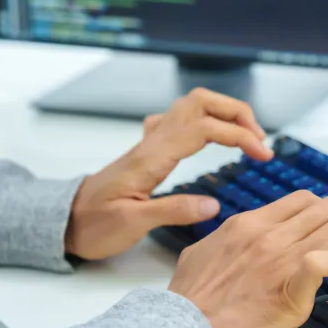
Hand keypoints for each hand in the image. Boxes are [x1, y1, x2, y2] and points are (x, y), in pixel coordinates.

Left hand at [65, 88, 273, 260]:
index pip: (205, 128)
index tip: (262, 154)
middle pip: (201, 102)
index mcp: (153, 156)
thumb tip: (213, 205)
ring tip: (246, 136)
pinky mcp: (149, 150)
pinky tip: (211, 138)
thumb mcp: (132, 224)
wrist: (65, 222)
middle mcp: (153, 142)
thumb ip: (173, 211)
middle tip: (259, 139)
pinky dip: (205, 119)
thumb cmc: (94, 225)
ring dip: (224, 112)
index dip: (239, 135)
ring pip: (191, 106)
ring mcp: (150, 142)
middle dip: (237, 112)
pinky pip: (179, 119)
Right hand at [168, 191, 327, 327]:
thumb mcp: (202, 252)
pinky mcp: (288, 290)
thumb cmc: (189, 300)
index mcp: (248, 223)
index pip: (303, 199)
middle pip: (327, 207)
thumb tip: (236, 237)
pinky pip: (324, 261)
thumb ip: (225, 238)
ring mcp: (279, 260)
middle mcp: (268, 235)